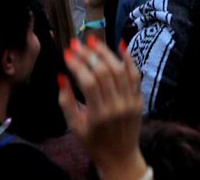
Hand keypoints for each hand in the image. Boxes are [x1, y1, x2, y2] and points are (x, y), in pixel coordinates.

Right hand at [56, 39, 146, 179]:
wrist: (120, 158)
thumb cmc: (93, 143)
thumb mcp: (74, 127)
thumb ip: (66, 102)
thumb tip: (61, 76)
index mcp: (98, 115)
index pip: (88, 82)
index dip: (77, 65)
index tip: (67, 53)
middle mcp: (116, 107)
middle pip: (104, 72)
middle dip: (89, 55)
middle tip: (77, 43)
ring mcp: (130, 102)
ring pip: (120, 70)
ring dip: (106, 52)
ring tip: (93, 41)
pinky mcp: (138, 100)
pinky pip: (135, 75)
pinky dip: (129, 59)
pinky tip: (120, 45)